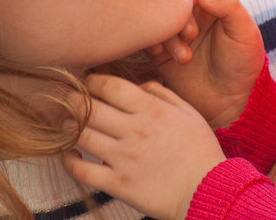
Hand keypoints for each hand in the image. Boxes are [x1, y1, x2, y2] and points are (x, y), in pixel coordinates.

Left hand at [64, 73, 225, 219]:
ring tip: (67, 123)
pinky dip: (69, 161)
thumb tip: (138, 86)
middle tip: (68, 99)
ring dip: (68, 126)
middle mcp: (135, 131)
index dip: (92, 80)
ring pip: (80, 135)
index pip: (110, 86)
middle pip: (88, 107)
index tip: (87, 82)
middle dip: (73, 99)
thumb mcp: (189, 113)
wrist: (209, 193)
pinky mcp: (118, 184)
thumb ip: (162, 94)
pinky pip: (82, 171)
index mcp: (152, 110)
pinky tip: (71, 155)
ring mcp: (124, 159)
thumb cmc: (201, 152)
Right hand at [153, 0, 265, 127]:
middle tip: (190, 33)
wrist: (230, 103)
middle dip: (178, 7)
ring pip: (156, 12)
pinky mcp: (160, 47)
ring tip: (184, 55)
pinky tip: (164, 57)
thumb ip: (228, 5)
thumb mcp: (244, 32)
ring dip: (167, 31)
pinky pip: (146, 34)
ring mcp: (174, 27)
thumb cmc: (242, 64)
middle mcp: (192, 8)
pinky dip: (152, 41)